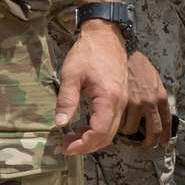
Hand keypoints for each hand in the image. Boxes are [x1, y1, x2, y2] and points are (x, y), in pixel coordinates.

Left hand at [56, 22, 127, 154]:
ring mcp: (123, 102)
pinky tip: (84, 124)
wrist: (107, 37)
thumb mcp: (71, 75)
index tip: (65, 147)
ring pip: (112, 131)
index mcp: (109, 99)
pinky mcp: (122, 99)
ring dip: (93, 138)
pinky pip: (113, 122)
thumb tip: (60, 124)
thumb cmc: (88, 54)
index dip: (83, 145)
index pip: (99, 132)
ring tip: (72, 135)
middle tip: (66, 145)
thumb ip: (67, 100)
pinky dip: (99, 129)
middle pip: (108, 136)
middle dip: (87, 146)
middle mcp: (120, 104)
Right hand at [120, 51, 172, 147]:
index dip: (165, 136)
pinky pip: (118, 121)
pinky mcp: (119, 102)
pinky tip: (114, 124)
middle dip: (149, 142)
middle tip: (145, 146)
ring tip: (125, 133)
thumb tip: (158, 110)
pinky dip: (116, 126)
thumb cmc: (138, 66)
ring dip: (128, 134)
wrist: (123, 52)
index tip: (163, 144)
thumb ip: (157, 96)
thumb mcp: (155, 80)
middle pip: (153, 131)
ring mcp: (135, 103)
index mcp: (161, 98)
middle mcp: (150, 103)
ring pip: (131, 129)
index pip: (166, 123)